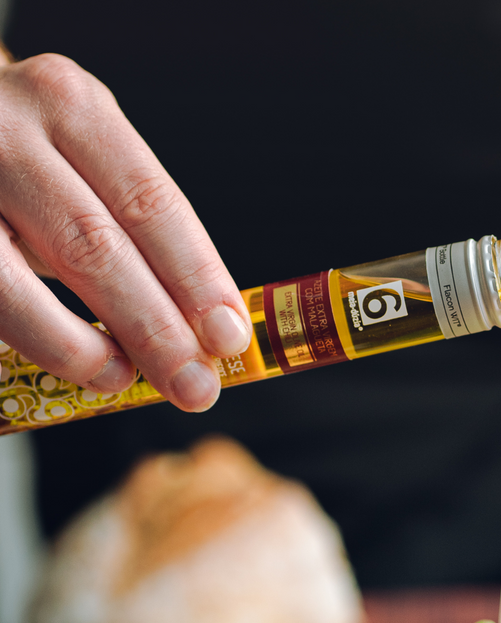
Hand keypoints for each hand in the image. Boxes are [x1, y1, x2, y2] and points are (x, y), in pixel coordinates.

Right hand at [0, 52, 251, 410]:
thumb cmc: (25, 162)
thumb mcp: (82, 169)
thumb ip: (133, 235)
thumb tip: (201, 331)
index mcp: (74, 109)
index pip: (152, 203)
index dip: (196, 279)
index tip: (230, 338)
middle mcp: (9, 131)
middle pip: (96, 245)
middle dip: (156, 329)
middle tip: (195, 388)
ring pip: (16, 278)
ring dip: (84, 346)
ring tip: (126, 381)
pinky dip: (38, 341)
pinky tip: (74, 365)